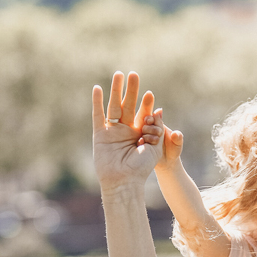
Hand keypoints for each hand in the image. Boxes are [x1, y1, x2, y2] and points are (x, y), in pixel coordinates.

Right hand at [92, 71, 163, 191]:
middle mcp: (126, 131)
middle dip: (131, 90)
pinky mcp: (100, 135)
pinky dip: (97, 102)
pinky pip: (98, 115)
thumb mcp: (155, 148)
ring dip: (116, 91)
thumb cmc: (141, 169)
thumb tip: (159, 110)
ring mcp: (112, 132)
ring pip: (114, 106)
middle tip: (134, 74)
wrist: (124, 181)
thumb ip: (156, 129)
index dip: (146, 104)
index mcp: (140, 134)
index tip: (150, 95)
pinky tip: (98, 89)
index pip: (143, 114)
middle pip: (128, 105)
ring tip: (119, 74)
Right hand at [142, 111, 183, 171]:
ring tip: (145, 139)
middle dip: (147, 127)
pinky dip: (139, 141)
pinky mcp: (140, 145)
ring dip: (143, 134)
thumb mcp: (177, 145)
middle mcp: (150, 130)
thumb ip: (178, 138)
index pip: (154, 119)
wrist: (167, 163)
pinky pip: (138, 142)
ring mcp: (144, 137)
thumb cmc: (174, 151)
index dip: (151, 118)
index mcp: (159, 126)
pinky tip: (141, 143)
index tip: (150, 120)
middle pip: (146, 124)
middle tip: (148, 131)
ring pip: (140, 132)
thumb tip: (175, 133)